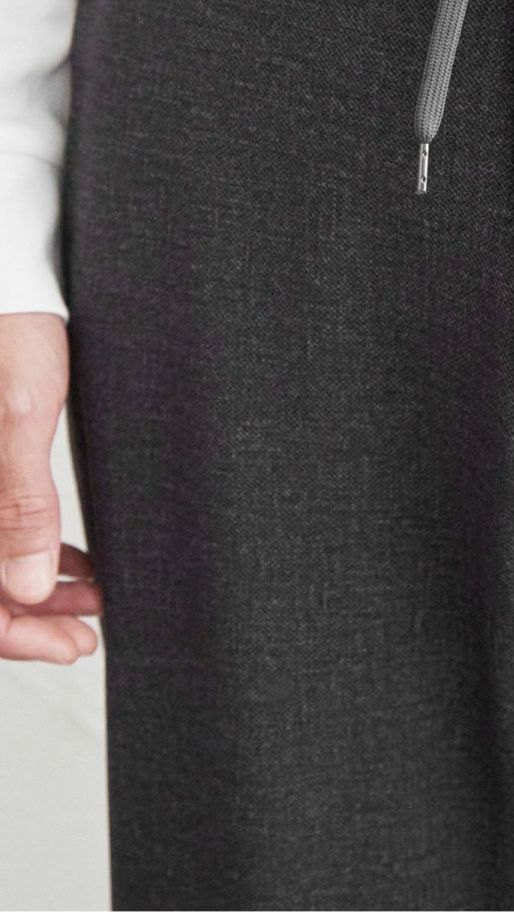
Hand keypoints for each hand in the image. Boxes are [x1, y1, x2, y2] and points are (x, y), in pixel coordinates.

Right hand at [0, 312, 100, 662]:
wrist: (7, 280)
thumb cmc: (7, 331)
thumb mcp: (19, 413)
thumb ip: (19, 502)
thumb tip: (28, 588)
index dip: (14, 635)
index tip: (70, 647)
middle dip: (29, 618)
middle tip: (87, 635)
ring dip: (33, 588)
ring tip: (93, 600)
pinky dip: (28, 552)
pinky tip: (72, 563)